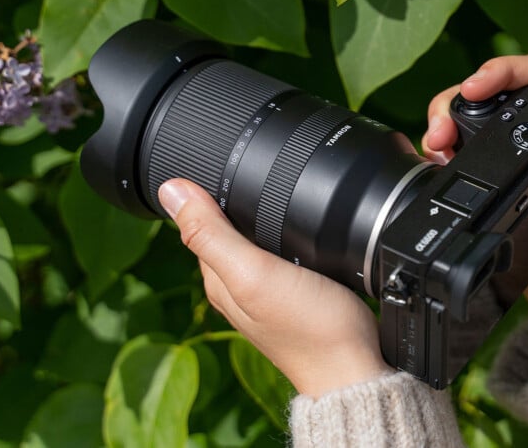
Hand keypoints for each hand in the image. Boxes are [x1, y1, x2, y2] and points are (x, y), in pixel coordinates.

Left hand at [158, 179, 392, 396]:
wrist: (356, 369)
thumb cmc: (310, 328)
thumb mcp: (253, 273)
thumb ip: (212, 234)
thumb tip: (170, 190)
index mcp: (218, 277)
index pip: (198, 219)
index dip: (207, 188)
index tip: (226, 157)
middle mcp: (237, 284)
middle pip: (227, 227)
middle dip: (236, 198)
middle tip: (258, 167)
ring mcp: (266, 291)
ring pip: (255, 239)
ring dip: (261, 215)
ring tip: (278, 187)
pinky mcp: (295, 294)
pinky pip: (280, 254)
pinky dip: (284, 234)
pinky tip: (300, 226)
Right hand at [422, 55, 527, 338]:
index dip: (501, 71)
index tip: (474, 86)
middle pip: (494, 92)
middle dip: (459, 98)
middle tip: (441, 126)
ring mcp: (518, 158)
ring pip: (473, 119)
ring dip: (446, 121)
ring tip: (434, 145)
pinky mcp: (496, 184)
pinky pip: (465, 154)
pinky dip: (446, 151)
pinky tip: (438, 163)